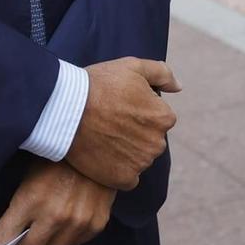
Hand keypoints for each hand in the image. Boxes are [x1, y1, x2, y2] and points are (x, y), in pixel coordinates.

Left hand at [0, 159, 115, 244]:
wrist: (102, 145)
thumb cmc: (58, 157)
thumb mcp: (29, 175)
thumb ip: (18, 207)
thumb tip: (4, 237)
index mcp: (31, 200)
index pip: (1, 241)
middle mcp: (54, 218)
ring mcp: (77, 225)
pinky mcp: (95, 227)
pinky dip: (60, 244)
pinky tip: (56, 234)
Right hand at [63, 57, 179, 190]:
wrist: (65, 109)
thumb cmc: (98, 84)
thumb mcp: (132, 66)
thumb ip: (162, 73)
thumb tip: (179, 87)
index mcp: (164, 118)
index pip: (157, 118)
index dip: (137, 111)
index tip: (119, 106)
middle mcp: (157, 144)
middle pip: (149, 140)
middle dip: (134, 132)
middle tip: (108, 121)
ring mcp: (140, 163)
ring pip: (138, 158)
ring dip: (125, 151)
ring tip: (101, 136)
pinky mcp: (122, 179)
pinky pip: (126, 178)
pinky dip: (116, 170)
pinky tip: (101, 155)